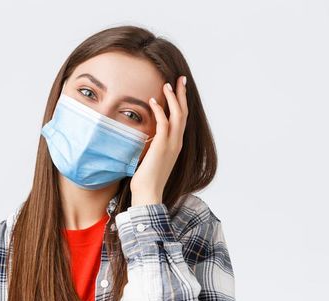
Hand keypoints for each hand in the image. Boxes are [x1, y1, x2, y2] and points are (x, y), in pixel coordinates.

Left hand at [130, 75, 188, 206]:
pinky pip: (164, 124)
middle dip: (182, 95)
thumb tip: (144, 137)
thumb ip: (152, 145)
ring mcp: (172, 144)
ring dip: (173, 98)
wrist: (149, 193)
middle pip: (184, 113)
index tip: (178, 89)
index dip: (181, 103)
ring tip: (167, 85)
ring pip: (178, 115)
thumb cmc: (147, 178)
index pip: (182, 119)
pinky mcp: (162, 146)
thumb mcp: (151, 157)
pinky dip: (160, 110)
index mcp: (176, 144)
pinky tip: (153, 101)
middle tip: (179, 79)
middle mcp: (177, 142)